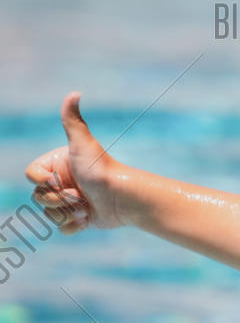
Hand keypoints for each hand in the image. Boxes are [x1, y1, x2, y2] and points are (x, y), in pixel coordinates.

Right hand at [23, 92, 129, 232]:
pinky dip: (74, 226)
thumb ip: (73, 120)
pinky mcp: (80, 219)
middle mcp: (61, 183)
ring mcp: (70, 202)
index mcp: (56, 166)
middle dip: (58, 199)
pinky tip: (88, 219)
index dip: (44, 182)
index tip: (60, 180)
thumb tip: (75, 93)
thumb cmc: (103, 169)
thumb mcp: (83, 144)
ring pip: (49, 214)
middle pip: (38, 197)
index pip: (31, 177)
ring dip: (67, 213)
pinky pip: (63, 229)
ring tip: (86, 207)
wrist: (125, 197)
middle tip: (79, 195)